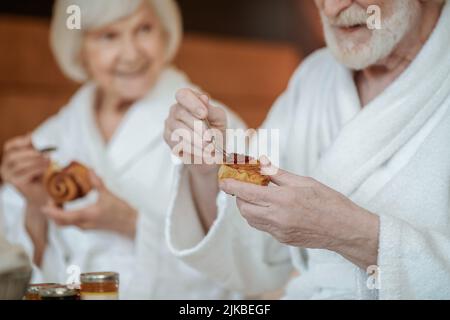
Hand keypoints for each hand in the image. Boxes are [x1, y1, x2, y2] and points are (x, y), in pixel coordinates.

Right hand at [1, 134, 49, 207]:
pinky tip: (47, 167)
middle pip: (13, 154)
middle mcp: (4, 167)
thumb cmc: (42, 175)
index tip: (34, 138)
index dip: (21, 141)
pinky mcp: (14, 183)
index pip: (9, 146)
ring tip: (49, 159)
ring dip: (36, 160)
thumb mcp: (39, 159)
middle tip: (45, 151)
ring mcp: (8, 176)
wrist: (43, 196)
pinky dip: (38, 169)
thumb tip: (32, 133)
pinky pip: (25, 173)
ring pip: (20, 164)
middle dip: (30, 151)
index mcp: (9, 158)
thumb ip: (34, 147)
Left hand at [41, 171, 136, 238]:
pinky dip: (67, 215)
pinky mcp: (90, 226)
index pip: (62, 216)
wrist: (131, 224)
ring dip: (59, 214)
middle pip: (60, 222)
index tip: (44, 205)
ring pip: (66, 223)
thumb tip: (89, 171)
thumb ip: (97, 183)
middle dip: (52, 213)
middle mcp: (84, 224)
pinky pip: (73, 223)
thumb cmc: (121, 212)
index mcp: (86, 216)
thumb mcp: (108, 195)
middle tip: (52, 200)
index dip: (51, 211)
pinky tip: (71, 206)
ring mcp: (87, 227)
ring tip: (60, 201)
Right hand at [164, 88, 227, 173]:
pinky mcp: (168, 137)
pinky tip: (200, 152)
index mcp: (189, 100)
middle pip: (180, 112)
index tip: (204, 114)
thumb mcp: (218, 119)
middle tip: (209, 137)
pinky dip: (190, 147)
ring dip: (194, 138)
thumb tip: (204, 98)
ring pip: (178, 128)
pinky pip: (176, 141)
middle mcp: (177, 109)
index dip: (192, 103)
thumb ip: (211, 109)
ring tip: (207, 147)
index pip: (184, 95)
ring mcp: (170, 123)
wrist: (211, 152)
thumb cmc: (215, 131)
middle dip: (197, 126)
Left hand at [219, 157, 379, 268]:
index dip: (230, 186)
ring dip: (248, 207)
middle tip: (246, 185)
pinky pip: (263, 227)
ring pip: (251, 220)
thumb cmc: (327, 201)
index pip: (246, 193)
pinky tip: (272, 208)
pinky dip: (260, 216)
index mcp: (282, 200)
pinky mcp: (282, 239)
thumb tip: (260, 164)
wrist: (344, 228)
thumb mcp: (303, 181)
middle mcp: (277, 218)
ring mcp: (279, 231)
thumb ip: (277, 174)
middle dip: (239, 196)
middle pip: (244, 208)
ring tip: (259, 195)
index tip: (222, 180)